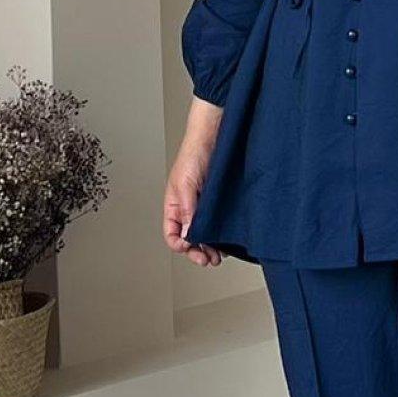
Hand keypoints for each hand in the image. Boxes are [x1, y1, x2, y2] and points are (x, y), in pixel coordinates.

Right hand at [163, 137, 221, 265]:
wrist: (214, 137)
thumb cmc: (193, 154)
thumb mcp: (186, 185)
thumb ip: (186, 211)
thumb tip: (187, 235)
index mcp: (174, 206)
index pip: (172, 234)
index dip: (180, 245)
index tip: (192, 250)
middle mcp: (187, 209)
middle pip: (188, 239)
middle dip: (197, 252)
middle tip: (209, 260)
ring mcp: (204, 207)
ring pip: (203, 235)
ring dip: (209, 247)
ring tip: (218, 256)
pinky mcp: (219, 204)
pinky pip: (217, 225)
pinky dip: (220, 236)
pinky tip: (225, 241)